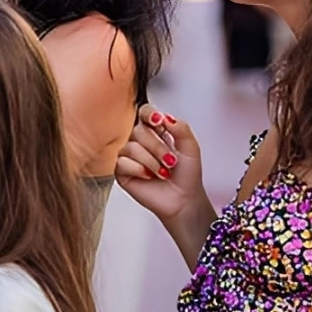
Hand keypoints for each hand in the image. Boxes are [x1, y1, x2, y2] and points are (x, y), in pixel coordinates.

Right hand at [116, 105, 206, 225]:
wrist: (183, 199)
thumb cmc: (186, 175)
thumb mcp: (190, 148)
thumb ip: (181, 128)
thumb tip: (166, 117)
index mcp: (155, 131)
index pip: (144, 112)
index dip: (149, 114)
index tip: (158, 122)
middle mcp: (139, 140)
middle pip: (138, 131)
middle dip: (157, 147)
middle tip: (171, 162)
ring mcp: (128, 155)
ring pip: (131, 147)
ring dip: (151, 161)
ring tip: (163, 173)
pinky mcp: (120, 171)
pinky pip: (122, 162)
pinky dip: (138, 169)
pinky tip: (148, 176)